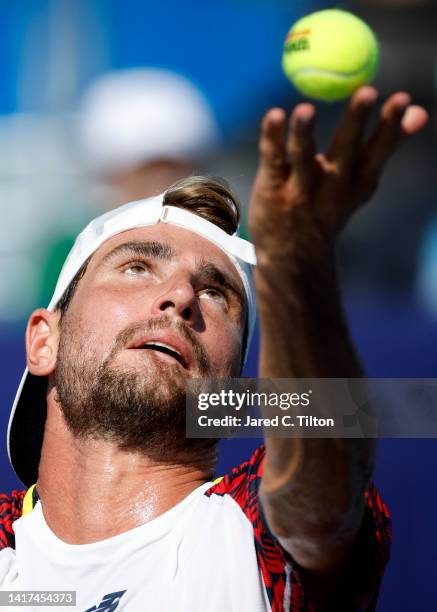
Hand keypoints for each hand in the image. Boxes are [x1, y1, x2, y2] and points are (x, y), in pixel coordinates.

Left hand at [248, 86, 427, 263]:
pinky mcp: (271, 189)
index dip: (390, 126)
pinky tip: (275, 115)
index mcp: (358, 185)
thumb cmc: (330, 207)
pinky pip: (272, 158)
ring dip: (303, 133)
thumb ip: (386, 145)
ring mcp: (299, 191)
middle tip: (367, 91)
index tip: (401, 98)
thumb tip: (419, 111)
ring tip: (306, 110)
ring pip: (301, 157)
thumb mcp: (362, 183)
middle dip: (356, 122)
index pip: (377, 152)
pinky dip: (272, 136)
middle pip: (344, 150)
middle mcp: (331, 188)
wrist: (294, 256)